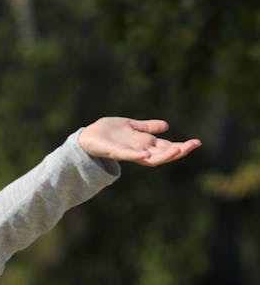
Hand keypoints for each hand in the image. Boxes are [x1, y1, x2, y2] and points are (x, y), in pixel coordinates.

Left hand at [78, 118, 201, 165]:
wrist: (87, 136)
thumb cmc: (108, 132)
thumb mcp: (131, 126)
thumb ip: (147, 127)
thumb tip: (166, 126)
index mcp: (144, 144)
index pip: (167, 147)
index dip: (181, 146)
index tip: (196, 142)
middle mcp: (139, 150)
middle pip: (162, 154)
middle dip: (178, 150)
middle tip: (193, 145)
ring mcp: (128, 152)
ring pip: (149, 158)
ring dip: (163, 156)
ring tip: (178, 151)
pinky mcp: (114, 151)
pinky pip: (127, 156)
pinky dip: (136, 156)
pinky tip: (145, 154)